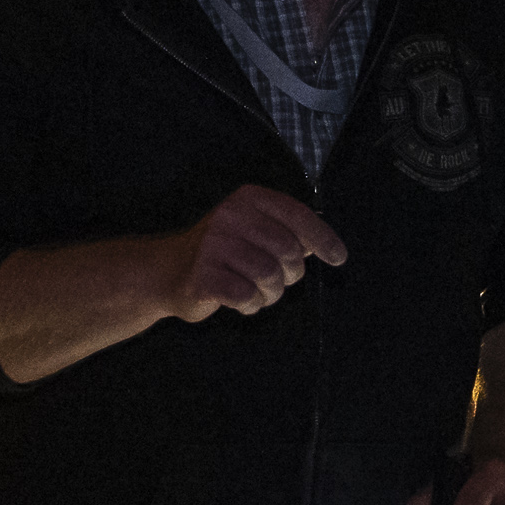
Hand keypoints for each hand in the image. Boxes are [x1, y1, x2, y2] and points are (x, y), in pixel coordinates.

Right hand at [156, 186, 348, 323]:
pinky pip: (247, 295)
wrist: (166, 272)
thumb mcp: (253, 232)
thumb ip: (286, 233)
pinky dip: (250, 305)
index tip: (338, 258)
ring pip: (269, 275)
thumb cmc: (221, 254)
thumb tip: (323, 246)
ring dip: (270, 293)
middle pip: (288, 249)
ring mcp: (213, 245)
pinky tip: (239, 301)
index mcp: (247, 199)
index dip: (322, 238)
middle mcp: (230, 216)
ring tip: (256, 291)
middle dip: (291, 273)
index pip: (297, 214)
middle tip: (278, 281)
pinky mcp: (202, 275)